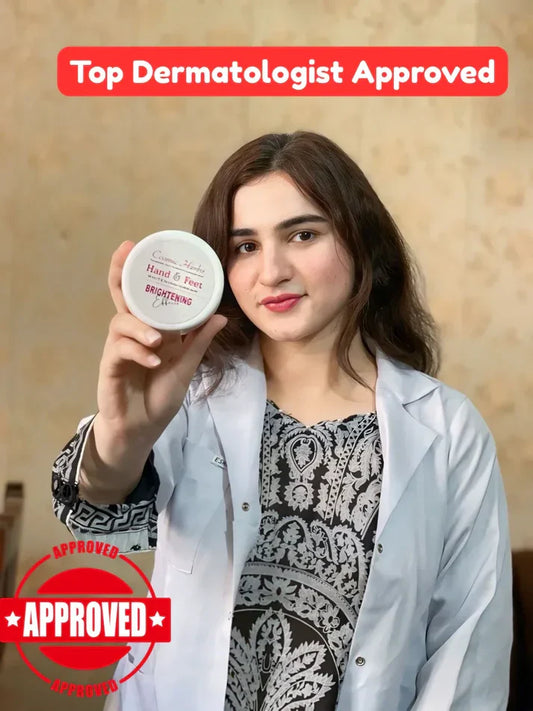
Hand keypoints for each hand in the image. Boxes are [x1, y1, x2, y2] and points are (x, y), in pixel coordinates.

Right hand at [91, 240, 226, 471]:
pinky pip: (119, 351)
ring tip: (157, 340)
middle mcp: (132, 333)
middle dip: (121, 273)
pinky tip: (152, 359)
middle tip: (125, 252)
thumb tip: (220, 318)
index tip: (139, 245)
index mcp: (150, 328)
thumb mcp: (186, 366)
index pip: (141, 294)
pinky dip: (137, 352)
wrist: (143, 428)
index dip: (137, 270)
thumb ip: (199, 342)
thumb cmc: (160, 395)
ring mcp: (119, 349)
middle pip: (121, 296)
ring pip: (120, 323)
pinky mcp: (110, 367)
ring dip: (139, 327)